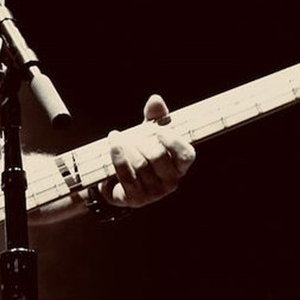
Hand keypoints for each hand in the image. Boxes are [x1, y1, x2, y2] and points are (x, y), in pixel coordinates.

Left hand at [103, 94, 194, 208]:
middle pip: (158, 156)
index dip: (173, 141)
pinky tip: (113, 146)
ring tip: (116, 138)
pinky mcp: (136, 199)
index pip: (186, 155)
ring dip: (126, 147)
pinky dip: (118, 158)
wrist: (115, 177)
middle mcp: (171, 182)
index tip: (157, 129)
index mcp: (179, 166)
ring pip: (140, 164)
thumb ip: (155, 117)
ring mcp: (154, 193)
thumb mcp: (148, 133)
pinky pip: (127, 176)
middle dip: (141, 141)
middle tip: (130, 135)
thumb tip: (155, 100)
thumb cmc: (139, 152)